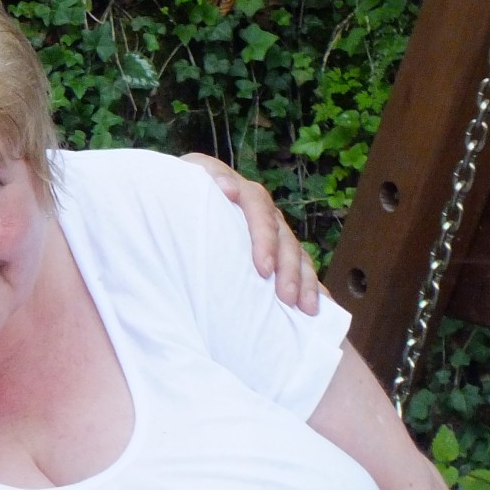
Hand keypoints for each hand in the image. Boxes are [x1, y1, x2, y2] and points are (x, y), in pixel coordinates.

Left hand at [182, 152, 318, 314]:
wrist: (168, 198)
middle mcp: (258, 207)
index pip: (257, 208)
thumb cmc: (169, 196)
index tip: (263, 269)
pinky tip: (321, 305)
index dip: (264, 238)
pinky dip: (310, 285)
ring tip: (306, 308)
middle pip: (282, 235)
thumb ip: (202, 181)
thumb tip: (229, 190)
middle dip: (287, 269)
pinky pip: (298, 265)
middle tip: (285, 297)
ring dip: (303, 280)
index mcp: (237, 190)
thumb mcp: (180, 183)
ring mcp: (268, 228)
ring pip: (295, 252)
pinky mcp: (272, 248)